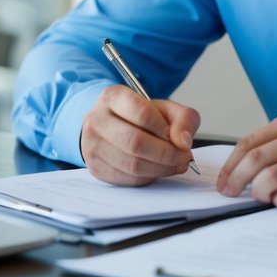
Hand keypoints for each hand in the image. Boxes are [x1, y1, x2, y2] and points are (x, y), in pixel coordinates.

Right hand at [80, 84, 199, 185]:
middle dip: (167, 154)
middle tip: (185, 157)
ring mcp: (92, 145)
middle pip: (135, 142)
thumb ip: (183, 119)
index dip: (164, 128)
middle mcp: (96, 119)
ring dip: (161, 169)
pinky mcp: (95, 167)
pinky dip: (149, 178)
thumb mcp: (166, 109)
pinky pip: (127, 179)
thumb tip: (184, 142)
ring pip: (132, 164)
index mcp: (113, 97)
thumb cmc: (141, 117)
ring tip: (176, 164)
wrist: (115, 126)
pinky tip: (158, 170)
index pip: (141, 113)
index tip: (178, 137)